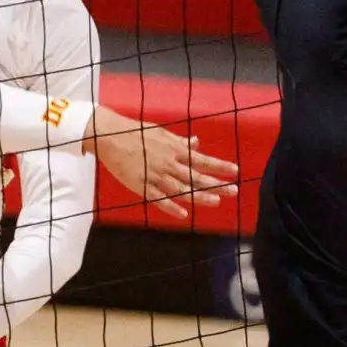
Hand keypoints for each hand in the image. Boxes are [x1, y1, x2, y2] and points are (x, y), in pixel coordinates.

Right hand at [86, 106, 239, 218]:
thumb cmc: (137, 132)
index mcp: (174, 149)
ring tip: (215, 202)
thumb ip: (180, 142)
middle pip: (196, 176)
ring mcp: (155, 175)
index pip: (202, 159)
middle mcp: (168, 163)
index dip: (220, 166)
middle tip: (234, 191)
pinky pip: (158, 198)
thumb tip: (197, 143)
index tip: (235, 171)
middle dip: (216, 184)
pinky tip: (184, 214)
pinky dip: (171, 207)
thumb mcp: (162, 133)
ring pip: (181, 189)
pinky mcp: (140, 185)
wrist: (110, 135)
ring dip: (199, 196)